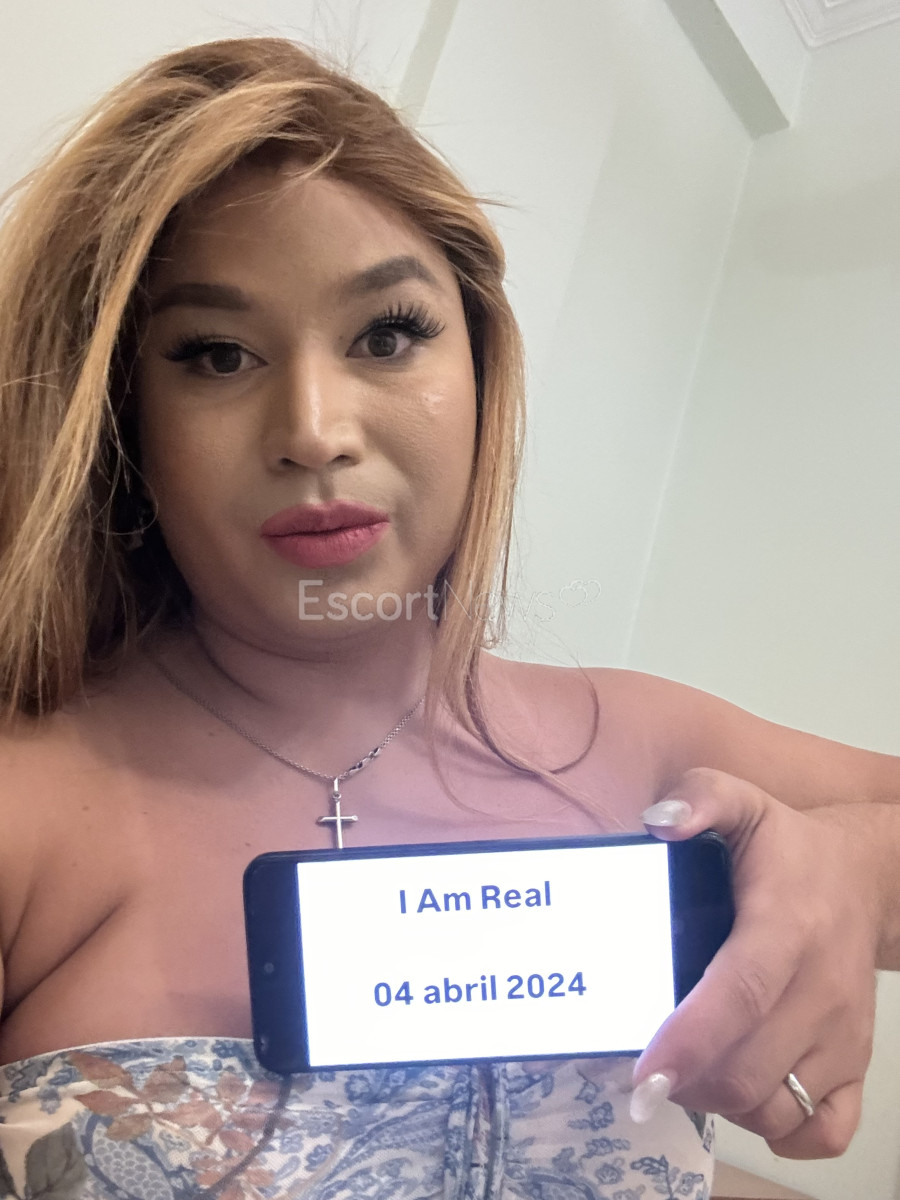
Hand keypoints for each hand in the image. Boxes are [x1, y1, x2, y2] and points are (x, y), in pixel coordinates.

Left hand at [631, 768, 878, 1157]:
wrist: (866, 879)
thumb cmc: (787, 847)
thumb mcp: (741, 802)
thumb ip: (700, 798)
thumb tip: (660, 822)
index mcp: (786, 926)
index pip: (741, 994)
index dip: (691, 1039)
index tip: (645, 1071)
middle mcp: (821, 990)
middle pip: (749, 1068)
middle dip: (687, 1081)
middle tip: (646, 1066)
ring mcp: (843, 1036)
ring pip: (777, 1106)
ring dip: (720, 1104)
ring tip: (685, 1073)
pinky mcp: (856, 1065)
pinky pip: (825, 1130)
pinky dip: (779, 1131)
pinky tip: (743, 1098)